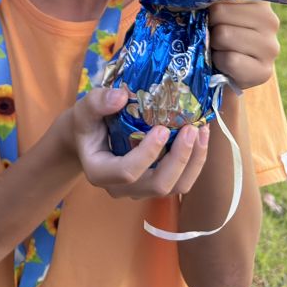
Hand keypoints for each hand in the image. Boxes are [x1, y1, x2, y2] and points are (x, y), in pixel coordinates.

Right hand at [68, 86, 209, 197]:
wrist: (89, 138)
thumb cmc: (87, 123)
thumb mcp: (85, 108)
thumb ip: (98, 102)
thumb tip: (121, 96)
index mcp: (100, 173)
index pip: (127, 172)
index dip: (148, 154)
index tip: (162, 128)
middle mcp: (121, 188)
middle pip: (158, 185)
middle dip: (179, 159)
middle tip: (191, 129)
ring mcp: (141, 190)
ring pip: (175, 188)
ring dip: (193, 162)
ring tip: (202, 132)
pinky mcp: (156, 184)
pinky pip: (181, 181)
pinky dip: (195, 161)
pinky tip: (200, 137)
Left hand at [208, 0, 279, 90]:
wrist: (229, 74)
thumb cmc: (221, 36)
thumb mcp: (219, 13)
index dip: (209, 2)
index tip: (209, 11)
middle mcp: (270, 20)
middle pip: (219, 12)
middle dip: (209, 25)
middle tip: (214, 34)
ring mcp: (270, 46)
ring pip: (223, 35)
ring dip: (212, 43)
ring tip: (219, 48)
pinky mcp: (264, 71)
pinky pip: (229, 59)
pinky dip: (219, 62)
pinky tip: (225, 63)